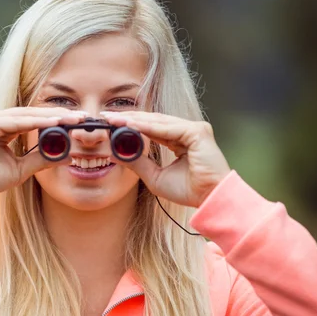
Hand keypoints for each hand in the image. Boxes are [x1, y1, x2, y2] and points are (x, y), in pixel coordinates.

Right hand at [0, 107, 86, 196]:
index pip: (36, 120)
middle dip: (60, 115)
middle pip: (34, 113)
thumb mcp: (20, 170)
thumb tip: (66, 155)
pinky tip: (54, 122)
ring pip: (27, 115)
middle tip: (83, 117)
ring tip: (73, 119)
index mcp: (5, 128)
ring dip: (51, 116)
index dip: (58, 120)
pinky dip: (36, 122)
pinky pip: (16, 122)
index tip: (80, 124)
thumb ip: (40, 160)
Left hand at [101, 111, 230, 207]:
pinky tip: (131, 126)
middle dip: (128, 117)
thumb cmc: (189, 191)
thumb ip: (137, 163)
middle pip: (152, 120)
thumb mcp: (155, 177)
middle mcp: (186, 131)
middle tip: (105, 116)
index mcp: (179, 139)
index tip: (109, 122)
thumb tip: (114, 153)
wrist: (210, 199)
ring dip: (134, 120)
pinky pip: (167, 129)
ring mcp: (193, 129)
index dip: (130, 123)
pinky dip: (148, 127)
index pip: (150, 127)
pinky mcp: (197, 132)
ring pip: (158, 121)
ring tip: (114, 119)